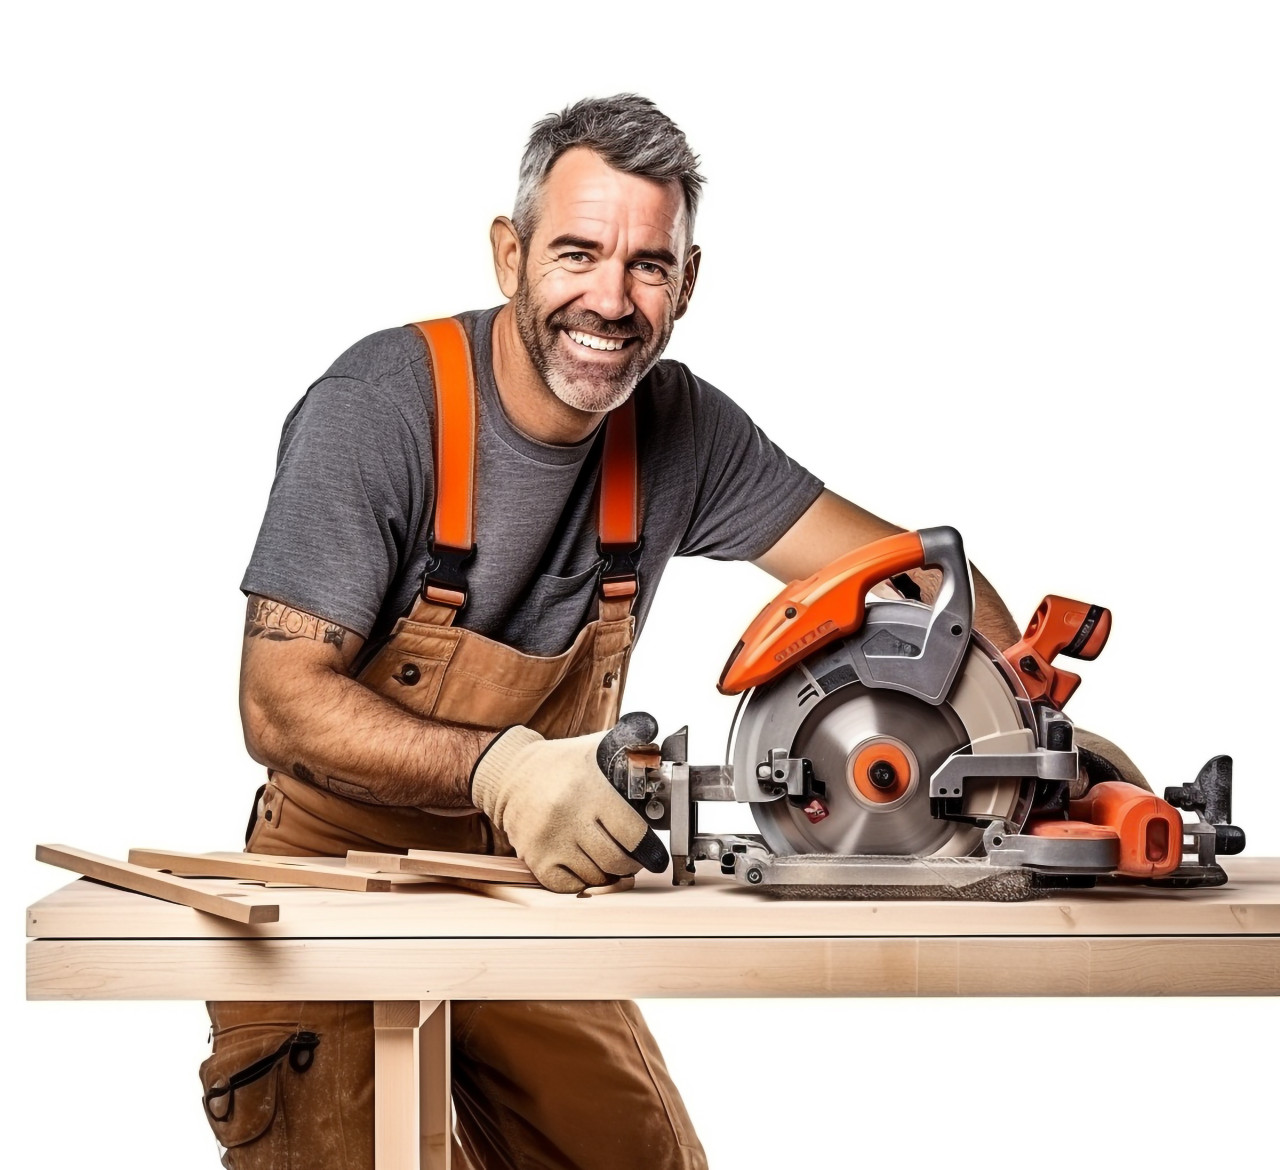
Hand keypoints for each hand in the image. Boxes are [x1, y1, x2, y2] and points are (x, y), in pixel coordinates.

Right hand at [470, 713, 669, 892]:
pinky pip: (569, 886)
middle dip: (631, 863)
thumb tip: (657, 750)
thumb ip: (631, 750)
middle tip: (633, 858)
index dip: (650, 849)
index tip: (655, 856)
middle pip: (616, 860)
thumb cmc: (562, 764)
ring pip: (595, 876)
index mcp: (590, 790)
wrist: (510, 774)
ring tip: (608, 859)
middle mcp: (569, 817)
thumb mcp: (598, 748)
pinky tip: (584, 866)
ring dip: (607, 873)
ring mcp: (550, 841)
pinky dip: (582, 881)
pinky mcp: (535, 858)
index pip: (633, 834)